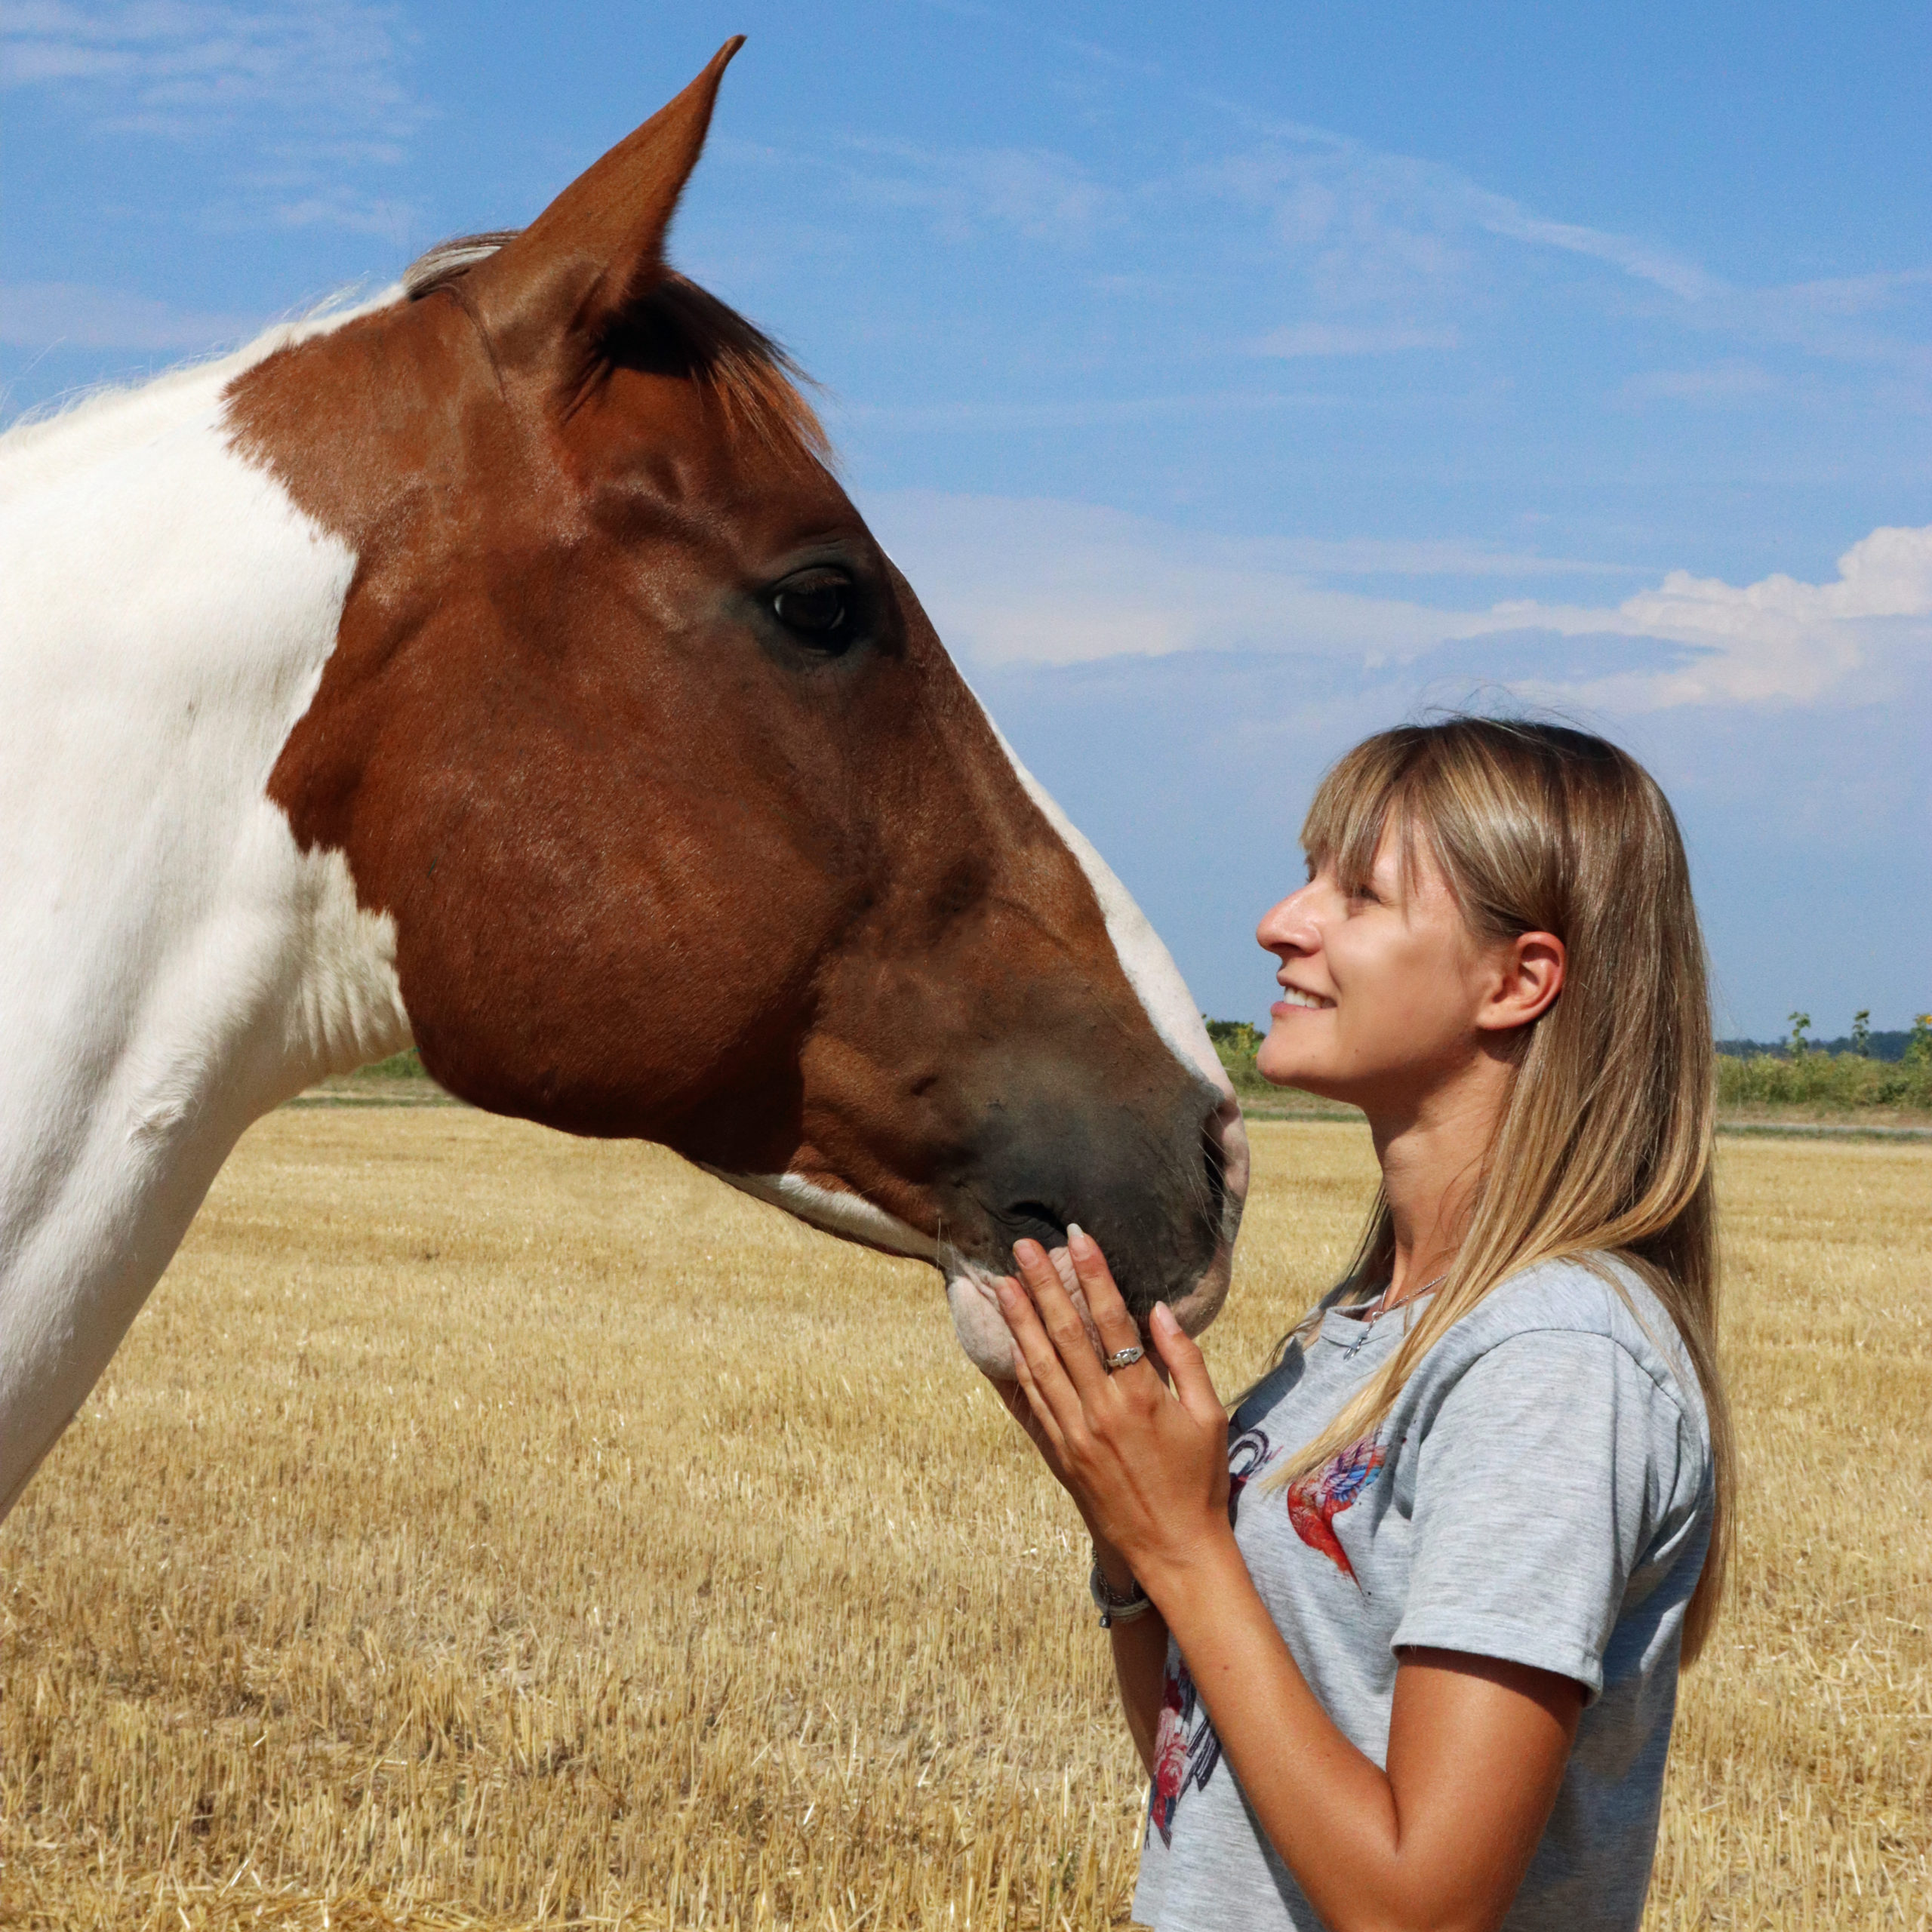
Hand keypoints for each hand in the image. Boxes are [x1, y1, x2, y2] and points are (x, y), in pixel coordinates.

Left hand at [994, 1227, 1231, 1589]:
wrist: (1173, 1550)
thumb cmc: (1199, 1481)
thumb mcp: (1209, 1416)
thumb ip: (1186, 1358)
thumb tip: (1159, 1309)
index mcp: (1140, 1396)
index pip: (1111, 1320)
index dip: (1093, 1275)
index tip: (1077, 1238)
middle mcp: (1100, 1410)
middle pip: (1064, 1333)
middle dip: (1041, 1285)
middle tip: (1021, 1246)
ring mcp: (1073, 1433)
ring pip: (1037, 1364)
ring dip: (1018, 1320)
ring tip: (1001, 1282)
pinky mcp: (1059, 1454)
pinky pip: (1032, 1403)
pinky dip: (1016, 1369)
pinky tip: (1006, 1342)